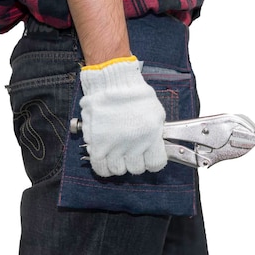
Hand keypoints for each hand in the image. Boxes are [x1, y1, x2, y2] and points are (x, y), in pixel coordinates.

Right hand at [79, 56, 167, 176]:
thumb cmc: (136, 95)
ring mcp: (114, 146)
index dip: (153, 161)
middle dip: (136, 161)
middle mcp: (134, 144)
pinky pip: (100, 168)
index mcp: (151, 136)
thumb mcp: (157, 114)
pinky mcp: (97, 145)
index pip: (156, 164)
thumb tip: (154, 148)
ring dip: (119, 164)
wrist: (112, 84)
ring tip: (118, 153)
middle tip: (132, 151)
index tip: (149, 156)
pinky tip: (106, 159)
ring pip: (118, 170)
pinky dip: (103, 167)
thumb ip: (156, 134)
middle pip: (136, 169)